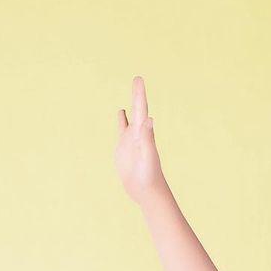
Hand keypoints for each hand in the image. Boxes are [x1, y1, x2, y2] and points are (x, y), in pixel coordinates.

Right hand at [115, 76, 166, 205]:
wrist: (146, 191)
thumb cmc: (149, 176)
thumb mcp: (148, 156)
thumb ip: (148, 138)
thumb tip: (149, 120)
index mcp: (143, 134)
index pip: (141, 109)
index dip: (139, 94)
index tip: (138, 79)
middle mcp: (137, 134)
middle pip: (137, 110)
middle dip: (137, 95)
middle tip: (137, 79)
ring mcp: (130, 142)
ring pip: (129, 120)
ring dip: (130, 108)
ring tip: (131, 98)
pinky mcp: (123, 150)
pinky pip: (122, 132)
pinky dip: (121, 122)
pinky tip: (121, 116)